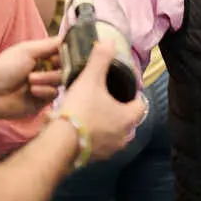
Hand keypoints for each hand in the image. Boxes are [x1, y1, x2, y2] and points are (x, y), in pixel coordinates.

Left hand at [0, 37, 62, 121]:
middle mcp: (46, 67)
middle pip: (66, 64)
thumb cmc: (4, 69)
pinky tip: (32, 91)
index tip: (68, 51)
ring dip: (47, 78)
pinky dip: (44, 91)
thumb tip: (68, 37)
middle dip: (59, 64)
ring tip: (31, 80)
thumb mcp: (26, 51)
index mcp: (41, 53)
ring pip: (62, 78)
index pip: (63, 48)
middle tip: (50, 64)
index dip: (67, 50)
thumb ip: (49, 45)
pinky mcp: (45, 99)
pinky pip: (55, 93)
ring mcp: (46, 83)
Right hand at [58, 41, 146, 160]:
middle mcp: (123, 136)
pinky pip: (100, 144)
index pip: (140, 104)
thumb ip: (100, 59)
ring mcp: (110, 150)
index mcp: (128, 118)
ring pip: (114, 134)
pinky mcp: (95, 159)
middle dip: (119, 109)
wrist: (61, 143)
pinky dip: (95, 136)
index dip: (133, 94)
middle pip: (127, 119)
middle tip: (106, 97)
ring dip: (107, 124)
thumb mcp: (90, 79)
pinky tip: (82, 127)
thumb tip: (110, 41)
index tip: (122, 86)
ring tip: (93, 112)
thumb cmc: (81, 109)